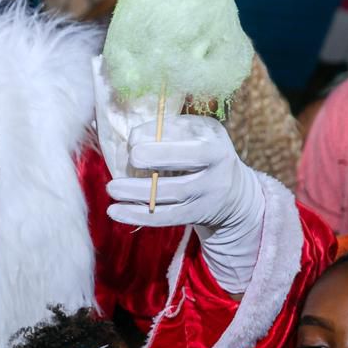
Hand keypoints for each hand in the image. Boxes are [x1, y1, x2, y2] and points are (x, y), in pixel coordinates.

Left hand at [107, 114, 268, 292]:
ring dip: (135, 191)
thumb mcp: (198, 135)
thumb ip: (170, 131)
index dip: (156, 137)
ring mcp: (205, 195)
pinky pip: (163, 217)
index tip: (133, 140)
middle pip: (183, 162)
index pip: (185, 137)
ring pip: (168, 194)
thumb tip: (132, 137)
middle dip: (154, 158)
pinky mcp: (194, 215)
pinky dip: (136, 214)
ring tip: (112, 188)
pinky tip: (114, 211)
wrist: (235, 194)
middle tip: (130, 158)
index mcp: (213, 141)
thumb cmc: (204, 155)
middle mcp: (215, 169)